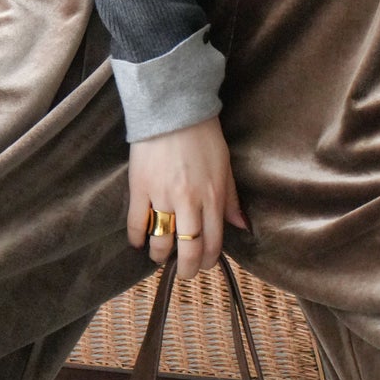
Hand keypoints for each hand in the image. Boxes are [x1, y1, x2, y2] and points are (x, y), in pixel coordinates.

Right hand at [127, 114, 250, 279]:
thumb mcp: (224, 166)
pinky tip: (139, 242)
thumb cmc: (203, 134)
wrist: (173, 108)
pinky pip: (137, 222)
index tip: (204, 263)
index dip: (209, 260)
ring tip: (160, 256)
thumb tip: (242, 226)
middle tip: (184, 271)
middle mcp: (188, 202)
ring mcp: (162, 196)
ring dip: (161, 256)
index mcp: (212, 197)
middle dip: (187, 268)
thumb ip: (231, 199)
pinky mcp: (140, 187)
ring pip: (161, 242)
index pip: (213, 243)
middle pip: (188, 250)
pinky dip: (137, 238)